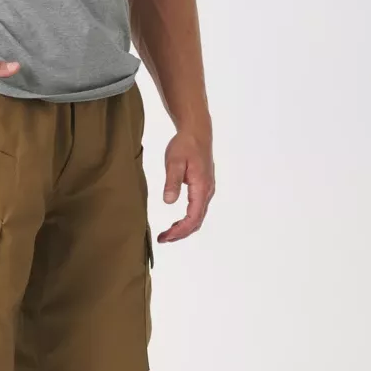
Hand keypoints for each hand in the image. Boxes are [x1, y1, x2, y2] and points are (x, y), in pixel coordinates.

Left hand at [158, 125, 213, 242]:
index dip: (179, 231)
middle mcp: (207, 191)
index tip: (165, 237)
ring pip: (198, 217)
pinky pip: (197, 209)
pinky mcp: (203, 187)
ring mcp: (206, 190)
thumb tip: (169, 201)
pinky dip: (187, 220)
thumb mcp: (175, 161)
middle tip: (163, 239)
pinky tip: (176, 221)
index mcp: (201, 187)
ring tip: (167, 234)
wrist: (197, 132)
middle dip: (181, 233)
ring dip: (184, 228)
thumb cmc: (185, 145)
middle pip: (197, 221)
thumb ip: (172, 181)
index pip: (193, 217)